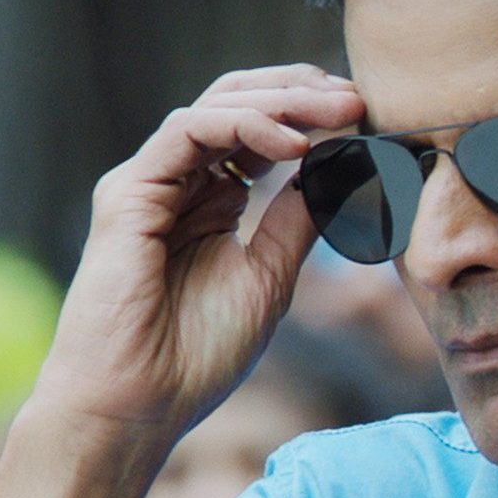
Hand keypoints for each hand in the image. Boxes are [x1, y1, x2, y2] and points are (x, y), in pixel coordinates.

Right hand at [28, 64, 363, 440]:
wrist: (139, 404)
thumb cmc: (197, 353)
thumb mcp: (272, 274)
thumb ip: (299, 218)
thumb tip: (346, 168)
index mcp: (211, 200)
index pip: (261, 131)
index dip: (313, 114)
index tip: (368, 117)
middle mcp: (179, 183)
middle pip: (239, 104)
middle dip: (303, 92)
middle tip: (359, 98)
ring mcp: (151, 184)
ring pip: (216, 107)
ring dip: (284, 102)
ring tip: (339, 111)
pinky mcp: (128, 193)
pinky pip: (187, 132)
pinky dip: (244, 126)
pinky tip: (293, 145)